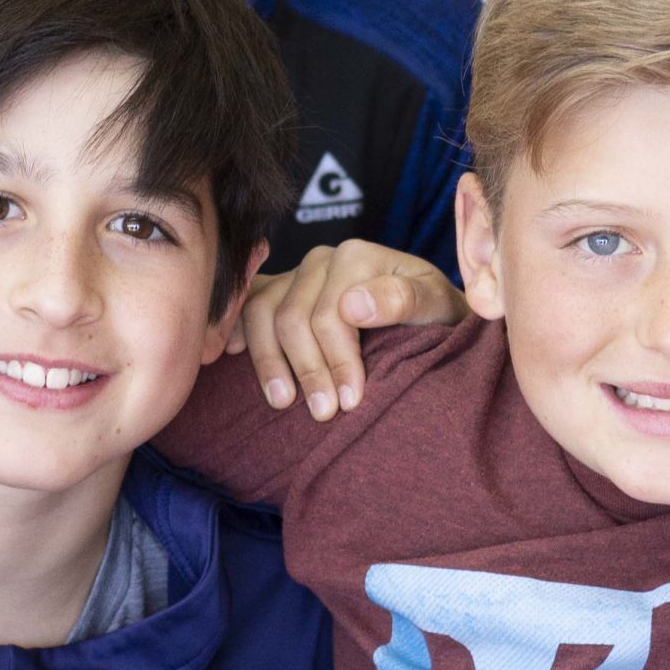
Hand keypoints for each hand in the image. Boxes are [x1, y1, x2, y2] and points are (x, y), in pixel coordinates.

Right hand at [225, 240, 468, 418]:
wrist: (429, 314)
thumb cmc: (435, 314)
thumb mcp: (437, 305)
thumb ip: (405, 299)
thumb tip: (354, 304)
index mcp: (356, 256)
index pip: (330, 314)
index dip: (338, 360)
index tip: (351, 401)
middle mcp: (321, 259)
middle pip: (293, 317)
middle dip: (308, 370)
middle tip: (324, 414)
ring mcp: (296, 275)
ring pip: (262, 313)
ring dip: (269, 361)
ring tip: (283, 402)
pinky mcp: (279, 291)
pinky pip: (246, 307)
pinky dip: (237, 331)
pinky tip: (232, 357)